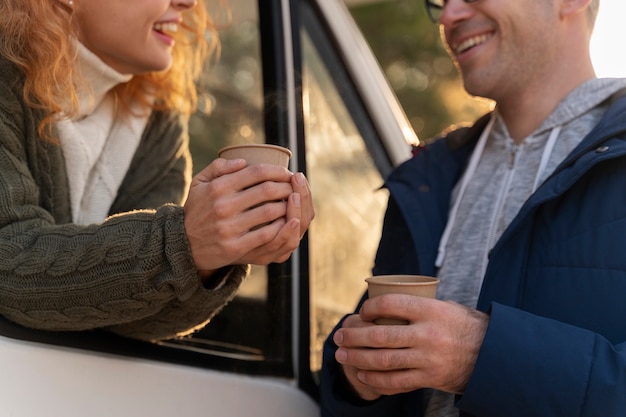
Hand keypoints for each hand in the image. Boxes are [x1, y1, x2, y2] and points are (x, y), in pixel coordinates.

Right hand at [183, 157, 312, 271]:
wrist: (183, 244)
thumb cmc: (196, 210)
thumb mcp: (199, 184)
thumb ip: (218, 167)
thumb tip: (243, 160)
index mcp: (218, 187)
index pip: (257, 172)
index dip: (277, 171)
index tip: (287, 173)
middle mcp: (223, 206)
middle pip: (267, 190)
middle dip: (286, 187)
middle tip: (294, 187)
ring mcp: (229, 227)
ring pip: (270, 211)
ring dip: (287, 206)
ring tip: (293, 203)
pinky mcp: (234, 247)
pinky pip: (265, 234)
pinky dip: (280, 227)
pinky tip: (286, 223)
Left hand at [333, 295, 488, 399]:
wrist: (493, 356)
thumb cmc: (465, 326)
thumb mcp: (447, 307)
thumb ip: (420, 305)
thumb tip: (388, 302)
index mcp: (431, 310)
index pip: (391, 304)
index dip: (370, 308)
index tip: (361, 312)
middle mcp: (428, 334)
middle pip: (380, 336)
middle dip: (354, 336)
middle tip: (339, 336)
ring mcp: (428, 359)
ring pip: (384, 360)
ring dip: (357, 358)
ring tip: (342, 354)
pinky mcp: (429, 378)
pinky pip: (396, 381)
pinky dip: (375, 379)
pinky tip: (362, 374)